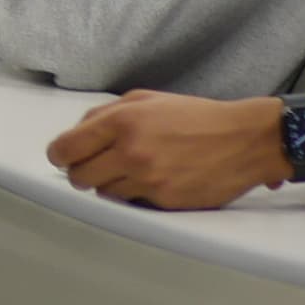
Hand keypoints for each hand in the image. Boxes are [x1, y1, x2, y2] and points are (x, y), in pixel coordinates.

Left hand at [50, 91, 287, 209]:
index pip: (66, 148)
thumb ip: (105, 114)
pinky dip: (136, 195)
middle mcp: (131, 151)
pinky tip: (154, 180)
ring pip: (103, 194)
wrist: (244, 140)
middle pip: (79, 177)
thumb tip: (76, 134)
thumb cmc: (195, 117)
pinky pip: (132, 204)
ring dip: (110, 185)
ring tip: (133, 170)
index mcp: (122, 121)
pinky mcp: (164, 201)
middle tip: (96, 166)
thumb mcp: (145, 100)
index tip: (65, 157)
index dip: (60, 155)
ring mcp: (148, 179)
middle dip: (82, 172)